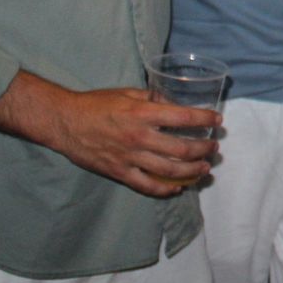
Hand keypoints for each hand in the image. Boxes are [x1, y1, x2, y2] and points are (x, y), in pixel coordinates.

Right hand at [0, 72, 219, 197]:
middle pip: (181, 149)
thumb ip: (153, 99)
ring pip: (169, 170)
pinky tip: (178, 187)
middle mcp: (139, 137)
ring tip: (205, 168)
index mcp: (143, 113)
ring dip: (192, 171)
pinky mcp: (120, 172)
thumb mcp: (128, 93)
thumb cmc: (96, 104)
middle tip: (214, 148)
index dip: (204, 121)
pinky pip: (147, 185)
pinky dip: (166, 189)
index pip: (183, 118)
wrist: (65, 122)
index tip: (217, 122)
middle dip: (203, 149)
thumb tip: (174, 103)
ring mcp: (129, 157)